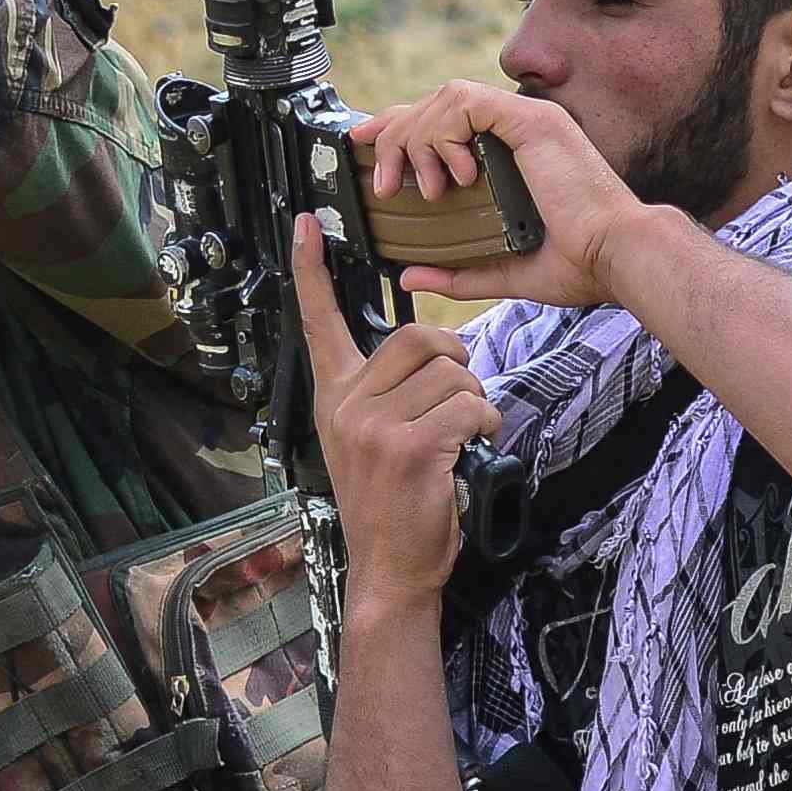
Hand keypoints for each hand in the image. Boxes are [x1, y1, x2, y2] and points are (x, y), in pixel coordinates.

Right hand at [298, 223, 496, 606]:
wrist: (389, 567)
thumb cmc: (391, 504)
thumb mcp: (368, 441)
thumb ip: (384, 394)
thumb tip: (436, 356)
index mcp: (333, 396)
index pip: (317, 322)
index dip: (312, 271)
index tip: (306, 224)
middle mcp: (345, 404)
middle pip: (417, 337)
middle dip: (457, 359)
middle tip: (461, 395)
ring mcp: (373, 425)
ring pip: (453, 374)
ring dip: (476, 401)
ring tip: (464, 433)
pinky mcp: (409, 447)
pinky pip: (469, 406)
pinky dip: (485, 423)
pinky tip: (473, 446)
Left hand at [349, 81, 637, 308]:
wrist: (619, 259)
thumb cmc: (583, 264)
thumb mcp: (504, 272)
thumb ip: (457, 272)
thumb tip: (410, 276)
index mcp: (517, 151)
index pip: (448, 118)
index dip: (403, 124)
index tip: (368, 143)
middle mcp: (522, 126)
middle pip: (438, 101)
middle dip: (396, 132)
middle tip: (383, 179)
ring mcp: (529, 119)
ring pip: (446, 97)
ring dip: (417, 137)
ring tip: (421, 186)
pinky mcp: (533, 122)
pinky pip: (468, 103)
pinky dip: (445, 133)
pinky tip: (450, 173)